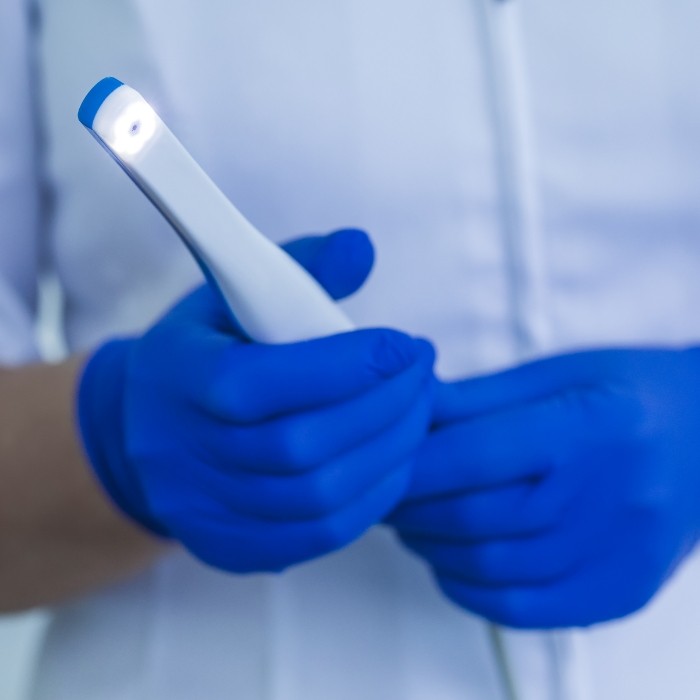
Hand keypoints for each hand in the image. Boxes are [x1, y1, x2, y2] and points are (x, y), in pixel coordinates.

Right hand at [78, 229, 434, 572]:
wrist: (145, 429)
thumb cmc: (205, 351)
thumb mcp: (234, 294)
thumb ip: (300, 267)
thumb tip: (362, 248)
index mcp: (178, 378)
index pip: (263, 382)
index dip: (345, 366)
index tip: (404, 345)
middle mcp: (183, 454)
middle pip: (301, 446)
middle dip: (384, 407)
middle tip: (423, 374)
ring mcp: (206, 511)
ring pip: (320, 497)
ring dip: (390, 452)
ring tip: (419, 411)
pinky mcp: (232, 547)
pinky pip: (320, 535)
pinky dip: (374, 497)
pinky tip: (395, 458)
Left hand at [388, 348, 699, 627]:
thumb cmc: (630, 394)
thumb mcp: (556, 374)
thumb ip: (477, 398)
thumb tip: (408, 410)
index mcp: (588, 427)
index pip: (472, 456)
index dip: (411, 464)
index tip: (382, 462)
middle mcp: (607, 498)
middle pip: (473, 517)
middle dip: (410, 508)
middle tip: (386, 493)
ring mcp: (617, 555)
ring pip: (489, 568)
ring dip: (431, 548)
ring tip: (413, 523)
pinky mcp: (620, 593)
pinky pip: (523, 610)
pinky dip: (469, 590)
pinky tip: (451, 563)